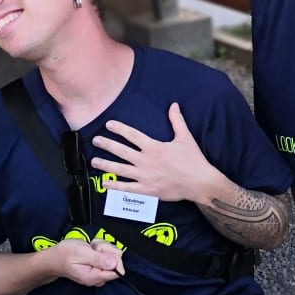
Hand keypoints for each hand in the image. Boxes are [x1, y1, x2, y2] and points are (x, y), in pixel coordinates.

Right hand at [55, 236, 124, 286]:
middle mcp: (98, 278)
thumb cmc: (64, 254)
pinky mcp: (99, 268)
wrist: (55, 257)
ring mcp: (99, 273)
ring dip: (103, 248)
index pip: (117, 271)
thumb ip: (99, 259)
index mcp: (94, 277)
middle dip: (107, 250)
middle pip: (117, 262)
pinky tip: (92, 249)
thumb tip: (115, 264)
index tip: (101, 252)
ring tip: (91, 248)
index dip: (113, 258)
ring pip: (113, 257)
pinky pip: (108, 256)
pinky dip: (102, 249)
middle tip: (93, 248)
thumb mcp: (81, 253)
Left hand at [91, 104, 217, 203]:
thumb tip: (173, 105)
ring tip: (94, 161)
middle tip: (94, 140)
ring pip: (120, 169)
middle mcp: (146, 161)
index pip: (132, 135)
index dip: (119, 129)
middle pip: (122, 151)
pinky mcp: (147, 190)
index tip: (108, 125)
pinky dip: (115, 186)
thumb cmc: (193, 160)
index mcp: (154, 147)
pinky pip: (127, 188)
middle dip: (106, 145)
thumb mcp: (185, 137)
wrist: (200, 182)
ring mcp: (145, 176)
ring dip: (106, 164)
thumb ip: (177, 121)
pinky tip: (105, 183)